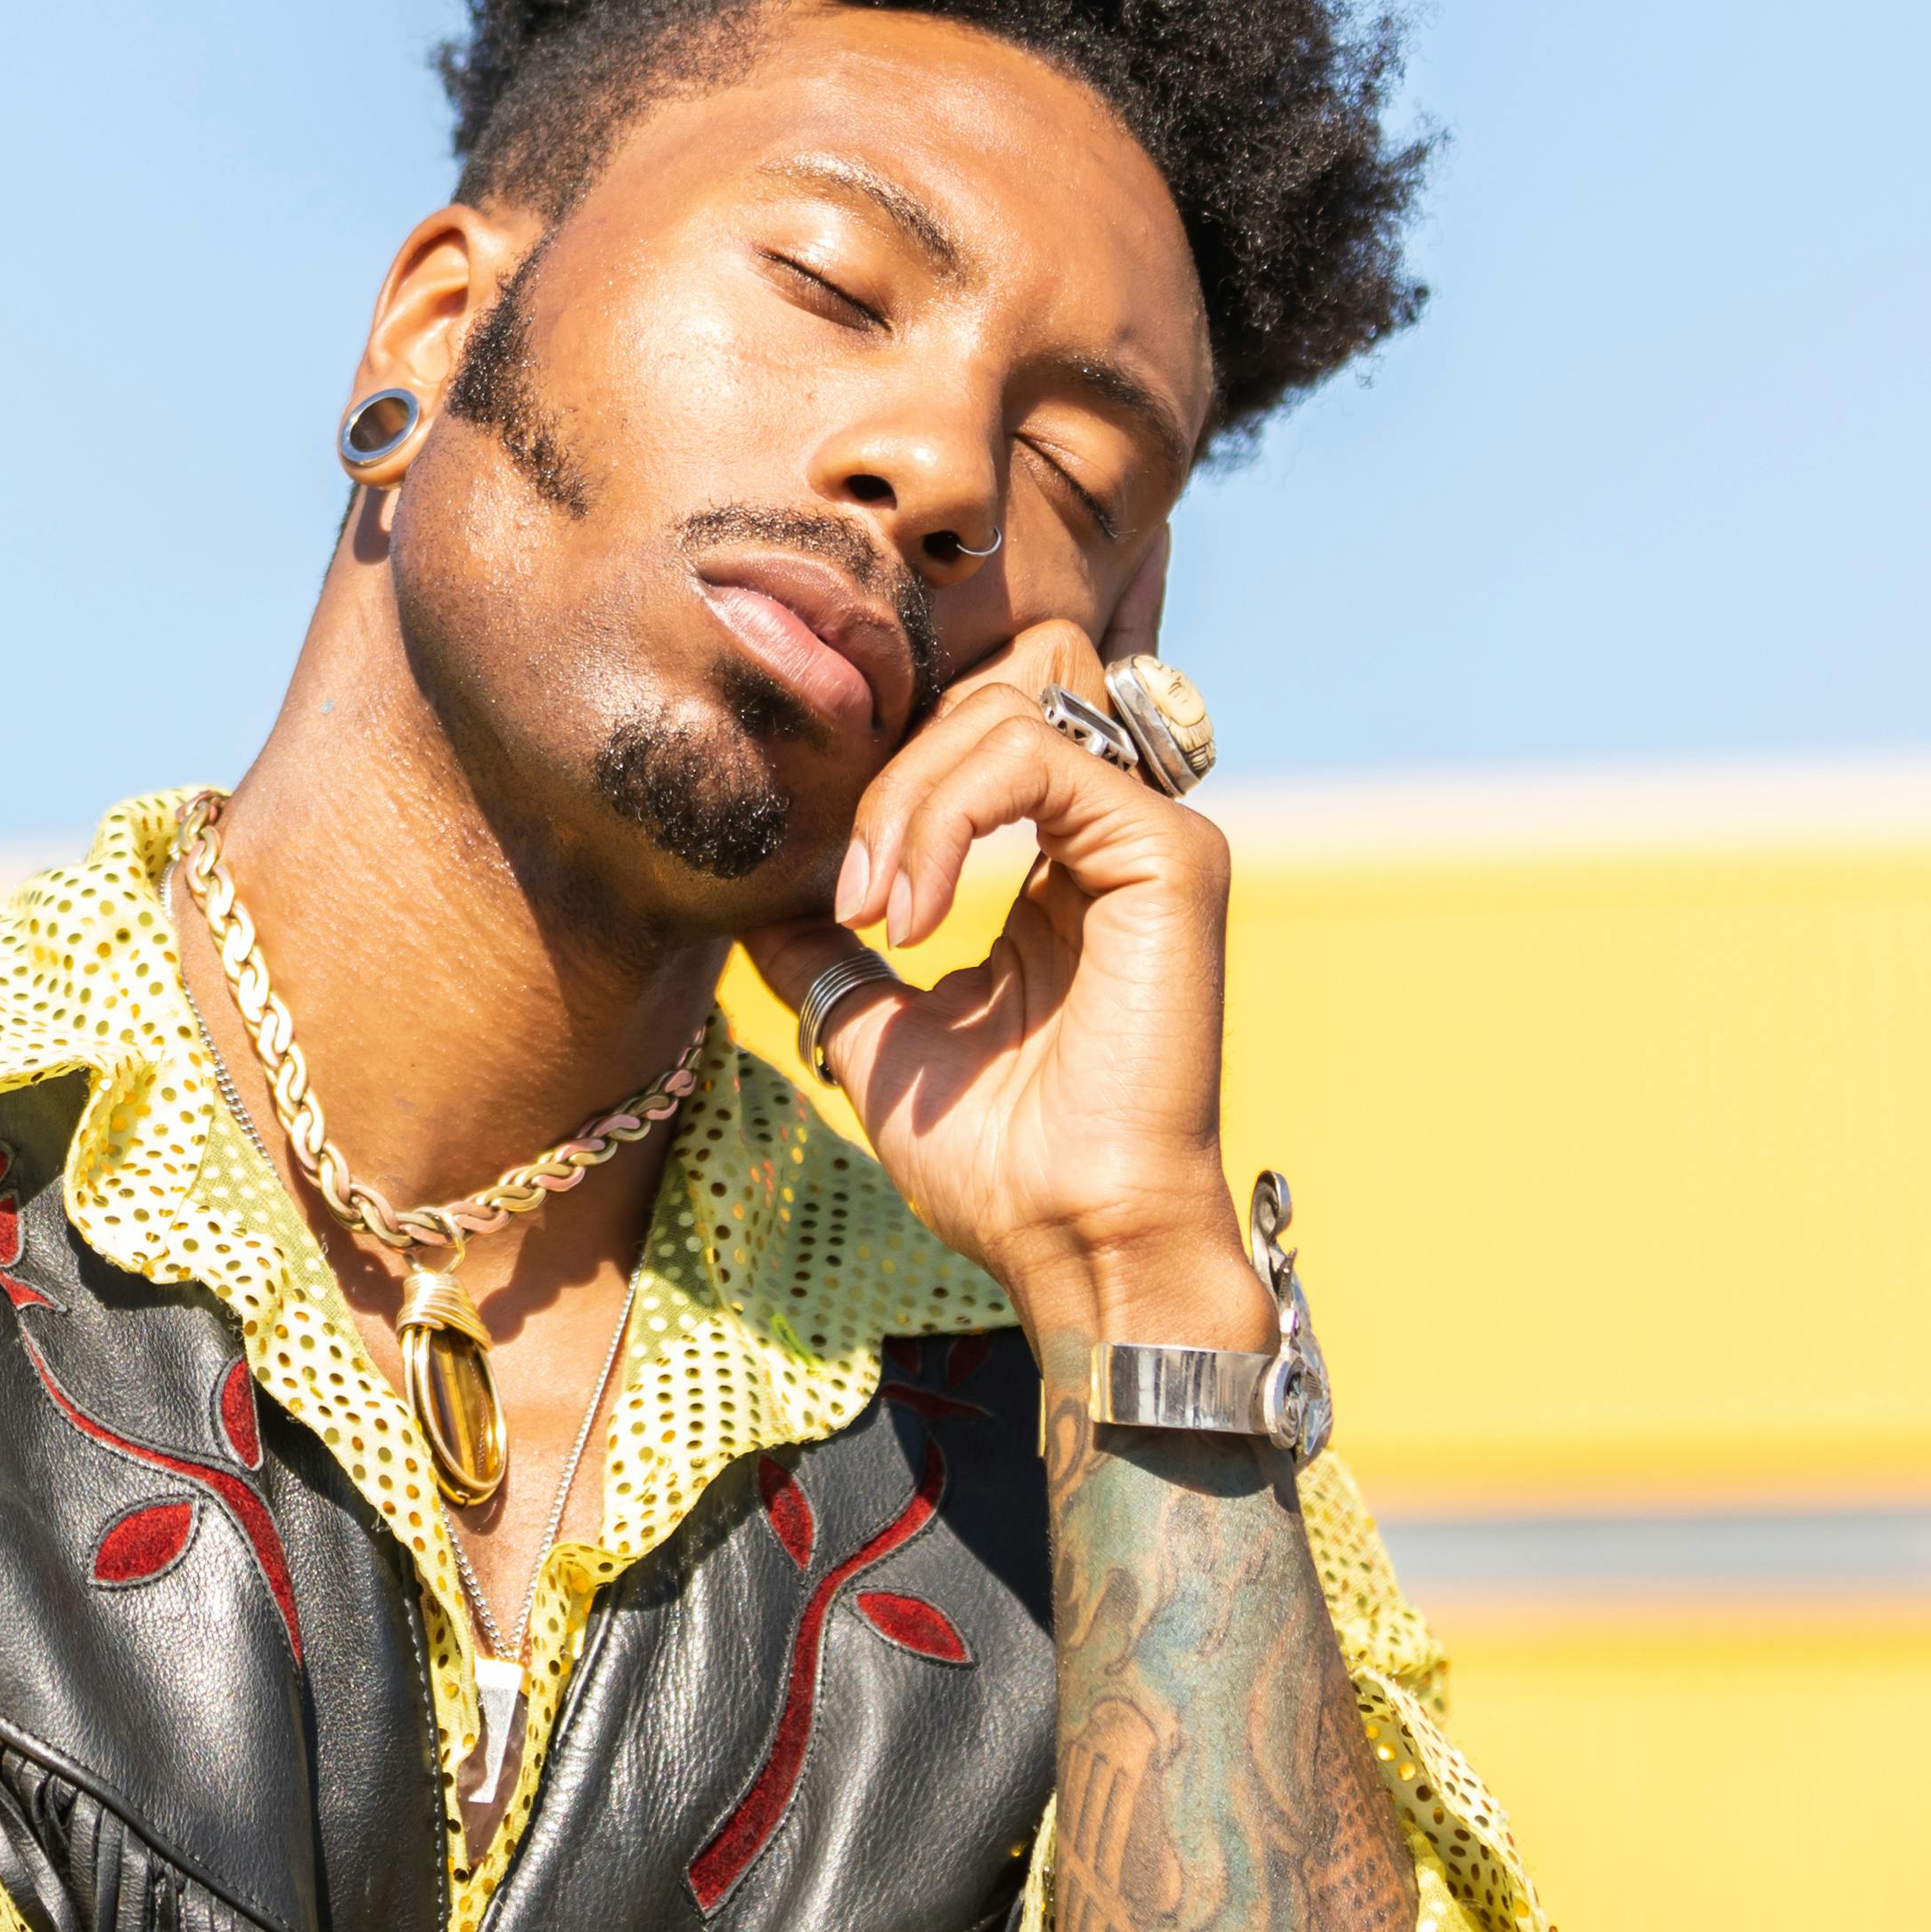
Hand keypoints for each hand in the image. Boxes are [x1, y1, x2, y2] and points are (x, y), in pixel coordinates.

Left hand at [737, 538, 1270, 1351]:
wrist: (1068, 1238)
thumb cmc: (993, 1158)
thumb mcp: (877, 1029)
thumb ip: (827, 949)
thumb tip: (758, 900)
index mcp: (1061, 866)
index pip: (974, 731)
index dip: (888, 774)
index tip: (832, 890)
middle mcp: (1114, 838)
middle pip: (994, 692)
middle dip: (895, 770)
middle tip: (852, 895)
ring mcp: (1151, 838)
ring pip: (1006, 711)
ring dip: (907, 797)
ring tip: (875, 909)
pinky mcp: (1172, 853)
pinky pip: (1038, 757)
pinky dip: (946, 818)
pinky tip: (913, 917)